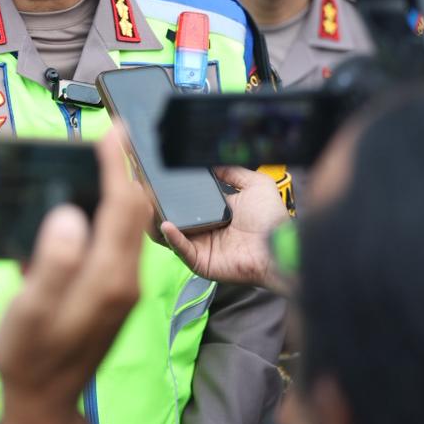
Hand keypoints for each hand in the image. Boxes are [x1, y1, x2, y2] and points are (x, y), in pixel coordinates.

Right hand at [0, 128, 145, 423]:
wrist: (43, 403)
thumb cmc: (30, 358)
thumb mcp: (30, 312)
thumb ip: (52, 264)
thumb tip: (69, 213)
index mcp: (108, 278)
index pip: (123, 206)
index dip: (118, 164)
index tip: (114, 129)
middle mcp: (124, 279)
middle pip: (135, 211)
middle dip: (126, 169)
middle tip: (113, 134)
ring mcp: (122, 288)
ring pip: (131, 225)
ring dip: (121, 188)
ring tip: (105, 159)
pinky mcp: (113, 294)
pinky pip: (119, 241)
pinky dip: (110, 212)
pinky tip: (91, 204)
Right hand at [160, 167, 289, 291]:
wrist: (278, 246)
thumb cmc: (271, 219)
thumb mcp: (254, 184)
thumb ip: (233, 172)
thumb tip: (212, 162)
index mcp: (217, 212)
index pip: (189, 200)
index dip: (175, 191)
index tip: (160, 178)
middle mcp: (206, 229)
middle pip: (174, 217)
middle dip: (159, 205)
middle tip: (144, 191)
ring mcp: (201, 246)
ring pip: (171, 234)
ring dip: (158, 221)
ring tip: (149, 206)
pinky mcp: (201, 261)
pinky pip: (181, 249)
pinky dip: (172, 238)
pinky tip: (166, 224)